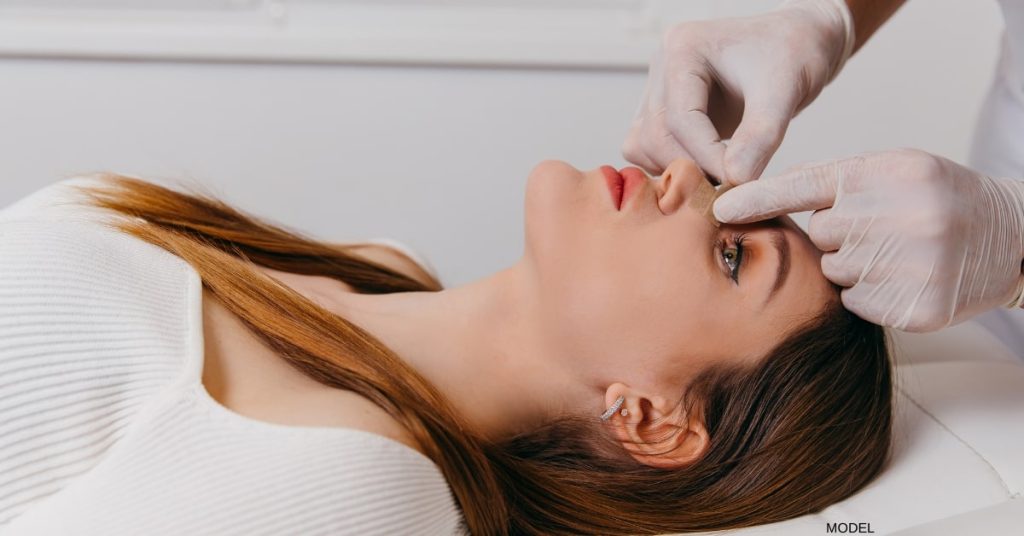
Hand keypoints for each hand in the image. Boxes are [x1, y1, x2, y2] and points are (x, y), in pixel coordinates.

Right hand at [622, 0, 852, 184]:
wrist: (797, 44)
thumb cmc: (794, 54)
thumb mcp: (786, 90)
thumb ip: (761, 135)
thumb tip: (735, 179)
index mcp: (684, 48)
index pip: (679, 118)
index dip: (706, 157)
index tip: (738, 181)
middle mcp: (662, 66)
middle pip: (654, 134)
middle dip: (689, 167)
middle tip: (727, 188)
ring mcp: (657, 88)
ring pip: (643, 145)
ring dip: (676, 169)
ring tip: (719, 179)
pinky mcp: (663, 110)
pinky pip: (649, 149)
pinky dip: (674, 165)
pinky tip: (707, 170)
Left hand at [713, 149, 1023, 330]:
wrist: (1015, 238)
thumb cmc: (940, 198)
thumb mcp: (896, 170)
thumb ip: (837, 182)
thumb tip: (759, 196)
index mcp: (892, 173)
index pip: (809, 184)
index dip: (759, 198)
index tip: (720, 208)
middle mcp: (903, 216)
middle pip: (820, 235)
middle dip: (837, 235)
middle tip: (876, 229)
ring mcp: (913, 265)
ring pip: (835, 272)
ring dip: (853, 265)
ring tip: (896, 252)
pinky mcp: (918, 308)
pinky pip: (857, 303)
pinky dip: (870, 294)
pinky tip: (904, 278)